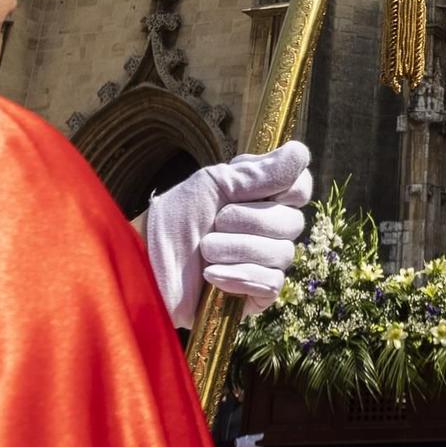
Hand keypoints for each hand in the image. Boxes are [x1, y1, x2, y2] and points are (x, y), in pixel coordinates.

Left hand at [145, 141, 311, 327]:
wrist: (144, 262)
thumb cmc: (174, 219)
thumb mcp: (214, 185)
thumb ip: (259, 172)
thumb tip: (301, 152)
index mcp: (263, 198)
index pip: (301, 189)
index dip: (288, 188)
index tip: (254, 189)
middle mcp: (269, 229)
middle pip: (294, 222)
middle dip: (250, 221)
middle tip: (216, 221)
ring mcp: (264, 263)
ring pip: (283, 254)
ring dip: (238, 249)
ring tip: (205, 250)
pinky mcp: (255, 295)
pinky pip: (272, 283)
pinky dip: (239, 276)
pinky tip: (211, 275)